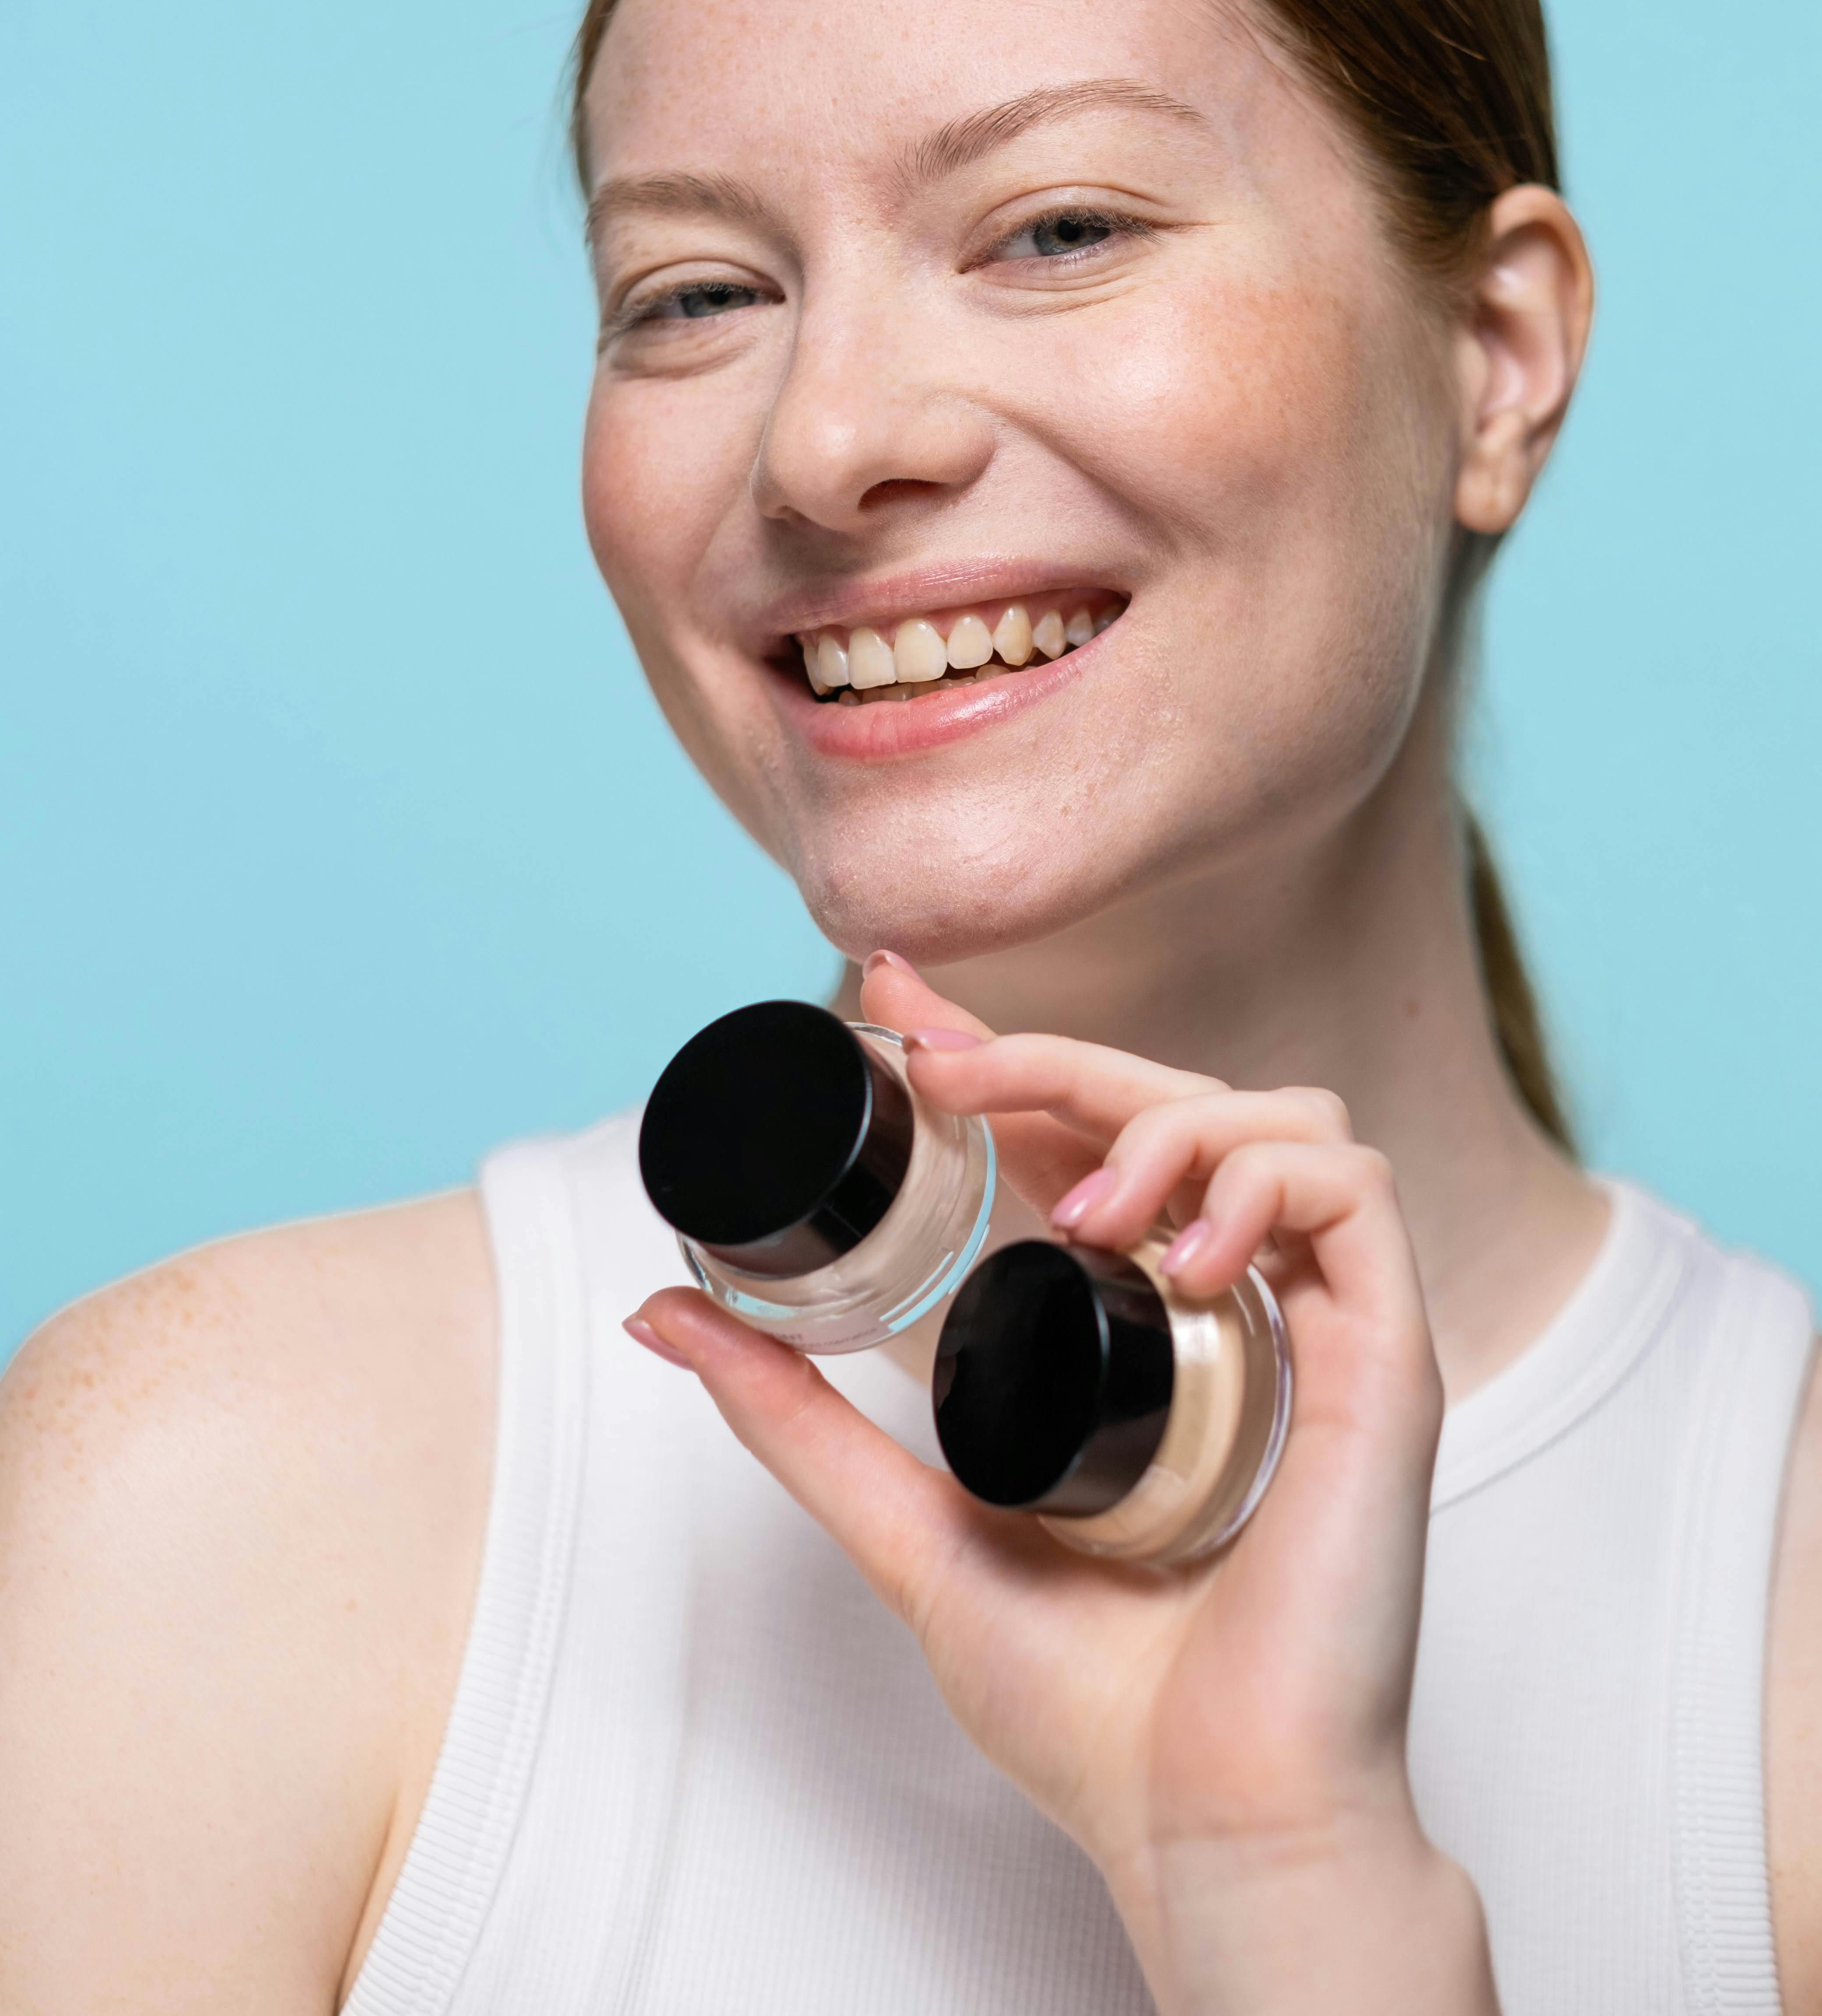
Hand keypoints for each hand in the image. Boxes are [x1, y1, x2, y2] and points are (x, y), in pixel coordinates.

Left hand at [628, 961, 1495, 2014]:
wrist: (1205, 1815)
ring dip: (1169, 1119)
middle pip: (1176, 1100)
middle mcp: (1239, 1308)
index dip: (1007, 1048)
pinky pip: (1356, 1188)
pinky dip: (1263, 1180)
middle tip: (950, 1063)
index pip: (1086, 1135)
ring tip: (1086, 1207)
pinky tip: (1184, 1251)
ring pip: (1279, 1113)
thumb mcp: (911, 1525)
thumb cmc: (1093, 1707)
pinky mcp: (1388, 1355)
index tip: (900, 997)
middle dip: (1057, 1052)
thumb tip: (664, 1316)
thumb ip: (796, 1419)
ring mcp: (1317, 1326)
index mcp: (1149, 1328)